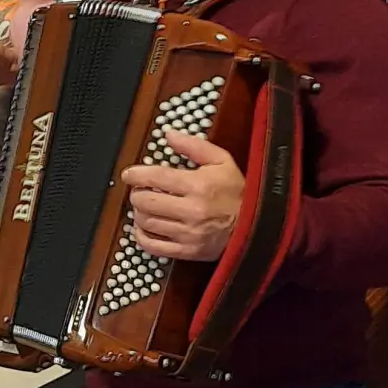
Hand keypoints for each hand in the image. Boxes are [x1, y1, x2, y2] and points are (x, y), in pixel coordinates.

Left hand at [119, 130, 243, 261]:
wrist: (259, 225)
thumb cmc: (238, 192)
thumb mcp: (222, 161)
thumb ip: (194, 146)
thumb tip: (169, 135)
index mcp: (198, 186)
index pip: (156, 177)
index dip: (136, 174)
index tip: (129, 174)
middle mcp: (191, 211)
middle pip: (145, 201)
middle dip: (137, 193)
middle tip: (140, 190)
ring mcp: (189, 234)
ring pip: (146, 223)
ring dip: (139, 213)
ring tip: (146, 206)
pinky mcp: (188, 251)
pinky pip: (153, 246)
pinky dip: (141, 236)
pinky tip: (145, 228)